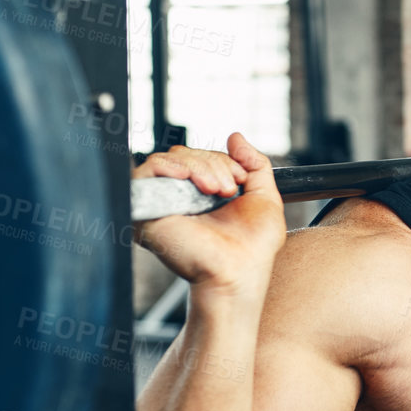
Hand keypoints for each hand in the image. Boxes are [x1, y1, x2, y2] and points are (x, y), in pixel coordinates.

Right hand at [131, 133, 285, 293]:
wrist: (238, 274)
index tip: (240, 180)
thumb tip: (235, 136)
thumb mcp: (264, 197)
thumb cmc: (253, 248)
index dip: (222, 160)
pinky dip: (170, 167)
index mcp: (202, 194)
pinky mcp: (146, 211)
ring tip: (217, 190)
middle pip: (185, 154)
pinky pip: (146, 171)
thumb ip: (256, 164)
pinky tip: (192, 181)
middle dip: (213, 163)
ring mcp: (162, 203)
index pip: (202, 157)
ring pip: (170, 158)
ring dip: (199, 166)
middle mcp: (179, 197)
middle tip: (229, 189)